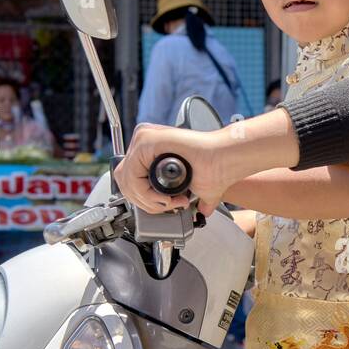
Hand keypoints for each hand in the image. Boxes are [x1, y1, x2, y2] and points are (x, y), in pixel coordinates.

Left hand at [114, 123, 230, 216]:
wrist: (225, 160)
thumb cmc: (214, 169)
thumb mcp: (187, 187)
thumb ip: (185, 197)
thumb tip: (199, 211)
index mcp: (150, 148)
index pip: (128, 179)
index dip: (143, 199)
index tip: (164, 206)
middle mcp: (144, 140)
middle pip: (123, 180)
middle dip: (143, 202)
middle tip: (166, 206)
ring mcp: (145, 138)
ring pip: (126, 180)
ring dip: (147, 200)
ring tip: (170, 202)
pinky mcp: (148, 140)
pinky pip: (133, 175)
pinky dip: (147, 194)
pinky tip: (166, 198)